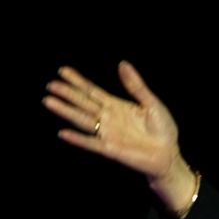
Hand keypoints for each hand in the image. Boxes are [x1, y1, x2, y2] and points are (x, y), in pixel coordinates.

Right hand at [44, 61, 196, 209]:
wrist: (169, 154)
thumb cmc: (162, 130)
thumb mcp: (151, 102)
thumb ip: (135, 85)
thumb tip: (122, 64)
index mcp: (116, 105)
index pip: (92, 91)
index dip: (78, 81)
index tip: (62, 71)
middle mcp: (108, 118)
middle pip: (83, 103)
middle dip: (66, 94)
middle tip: (50, 85)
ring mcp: (107, 133)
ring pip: (82, 120)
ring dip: (65, 111)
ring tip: (48, 101)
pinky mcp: (110, 149)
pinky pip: (90, 143)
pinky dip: (77, 138)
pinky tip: (62, 133)